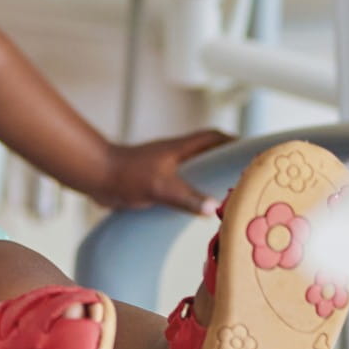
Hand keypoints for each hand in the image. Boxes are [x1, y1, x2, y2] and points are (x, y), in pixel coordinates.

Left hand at [92, 130, 234, 214]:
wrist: (96, 177)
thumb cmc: (126, 173)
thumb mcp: (160, 186)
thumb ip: (187, 197)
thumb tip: (214, 207)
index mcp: (182, 148)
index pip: (215, 138)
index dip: (234, 142)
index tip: (252, 151)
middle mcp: (177, 156)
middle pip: (209, 155)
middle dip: (227, 163)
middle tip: (246, 179)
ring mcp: (167, 168)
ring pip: (196, 171)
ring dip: (210, 181)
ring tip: (230, 197)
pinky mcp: (157, 182)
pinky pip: (182, 186)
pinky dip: (193, 195)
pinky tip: (199, 210)